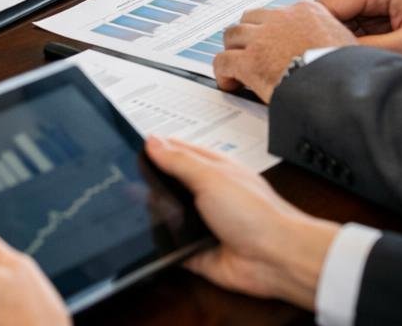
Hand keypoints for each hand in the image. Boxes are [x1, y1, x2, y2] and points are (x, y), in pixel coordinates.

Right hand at [145, 136, 338, 309]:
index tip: (132, 146)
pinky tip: (147, 240)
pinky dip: (161, 246)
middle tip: (125, 180)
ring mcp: (203, 223)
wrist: (275, 258)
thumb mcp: (211, 177)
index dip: (157, 148)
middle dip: (150, 183)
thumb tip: (153, 142)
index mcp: (214, 169)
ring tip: (130, 208)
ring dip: (154, 215)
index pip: (179, 151)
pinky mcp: (197, 251)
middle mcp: (208, 195)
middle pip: (170, 184)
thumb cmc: (256, 213)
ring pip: (168, 216)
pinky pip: (171, 247)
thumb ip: (180, 160)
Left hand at [213, 0, 355, 102]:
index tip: (271, 40)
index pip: (278, 13)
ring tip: (235, 64)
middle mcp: (281, 20)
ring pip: (233, 35)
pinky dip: (223, 72)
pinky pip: (224, 61)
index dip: (271, 28)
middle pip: (250, 18)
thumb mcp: (345, 43)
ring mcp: (262, 39)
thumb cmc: (347, 69)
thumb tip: (333, 49)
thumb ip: (331, 38)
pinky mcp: (250, 62)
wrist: (339, 85)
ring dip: (233, 49)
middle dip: (247, 34)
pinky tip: (229, 82)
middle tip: (248, 49)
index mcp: (306, 12)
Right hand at [320, 0, 401, 67]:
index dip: (314, 31)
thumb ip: (370, 50)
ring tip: (344, 62)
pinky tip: (360, 56)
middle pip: (330, 10)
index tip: (308, 54)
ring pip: (342, 18)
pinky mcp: (383, 6)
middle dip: (326, 36)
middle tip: (325, 63)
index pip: (327, 5)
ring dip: (342, 40)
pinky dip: (355, 40)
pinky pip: (357, 23)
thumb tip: (335, 56)